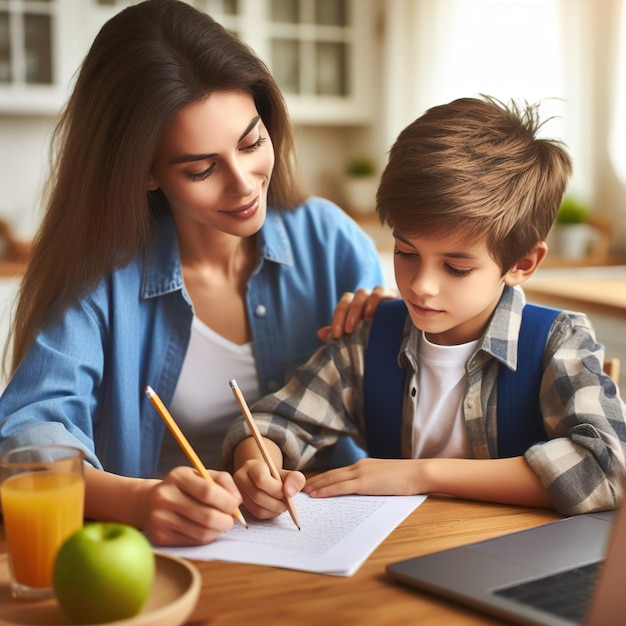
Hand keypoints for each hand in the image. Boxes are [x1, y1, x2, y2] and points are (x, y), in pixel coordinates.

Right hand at [143, 466, 243, 545]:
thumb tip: (237, 501)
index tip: (235, 505)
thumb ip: (223, 482)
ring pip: (201, 532)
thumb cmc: (184, 487)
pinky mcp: (160, 537)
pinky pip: (193, 542)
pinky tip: (207, 530)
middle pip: (206, 516)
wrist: (149, 502)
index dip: (227, 501)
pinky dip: (206, 538)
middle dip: (226, 520)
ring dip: (218, 531)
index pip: (208, 492)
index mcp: (178, 477)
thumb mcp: (201, 475)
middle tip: (231, 520)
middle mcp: (165, 497)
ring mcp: (160, 518)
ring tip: (220, 524)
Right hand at [234, 459, 305, 519]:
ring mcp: (239, 493)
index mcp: (252, 466)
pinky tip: (275, 508)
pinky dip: (270, 514)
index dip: (276, 488)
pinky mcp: (242, 506)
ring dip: (274, 510)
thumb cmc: (277, 477)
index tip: (285, 492)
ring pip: (257, 508)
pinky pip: (256, 515)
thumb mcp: (288, 474)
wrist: (265, 479)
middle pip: (258, 495)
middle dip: (277, 502)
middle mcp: (240, 478)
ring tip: (282, 505)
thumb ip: (295, 479)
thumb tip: (290, 493)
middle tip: (287, 503)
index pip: (261, 479)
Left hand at [304, 458, 419, 497]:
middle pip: (331, 474)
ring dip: (316, 486)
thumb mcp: (385, 478)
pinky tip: (316, 495)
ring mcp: (360, 473)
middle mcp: (359, 466)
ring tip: (303, 493)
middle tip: (300, 488)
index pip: (338, 472)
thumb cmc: (407, 478)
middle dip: (315, 481)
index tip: (312, 483)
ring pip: (331, 480)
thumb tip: (364, 492)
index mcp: (364, 465)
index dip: (324, 478)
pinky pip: (340, 487)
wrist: (419, 473)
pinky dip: (326, 491)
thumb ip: (373, 482)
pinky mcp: (364, 482)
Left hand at [317, 286, 397, 341]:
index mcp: (354, 305)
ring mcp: (377, 295)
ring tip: (364, 320)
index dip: (337, 319)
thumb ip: (340, 334)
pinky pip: (381, 291)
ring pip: (364, 293)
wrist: (397, 334)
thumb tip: (320, 334)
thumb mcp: (357, 336)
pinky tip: (374, 313)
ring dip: (361, 306)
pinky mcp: (391, 297)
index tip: (337, 335)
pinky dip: (375, 300)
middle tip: (348, 331)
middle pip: (351, 298)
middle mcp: (364, 298)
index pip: (342, 306)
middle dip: (348, 314)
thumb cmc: (374, 335)